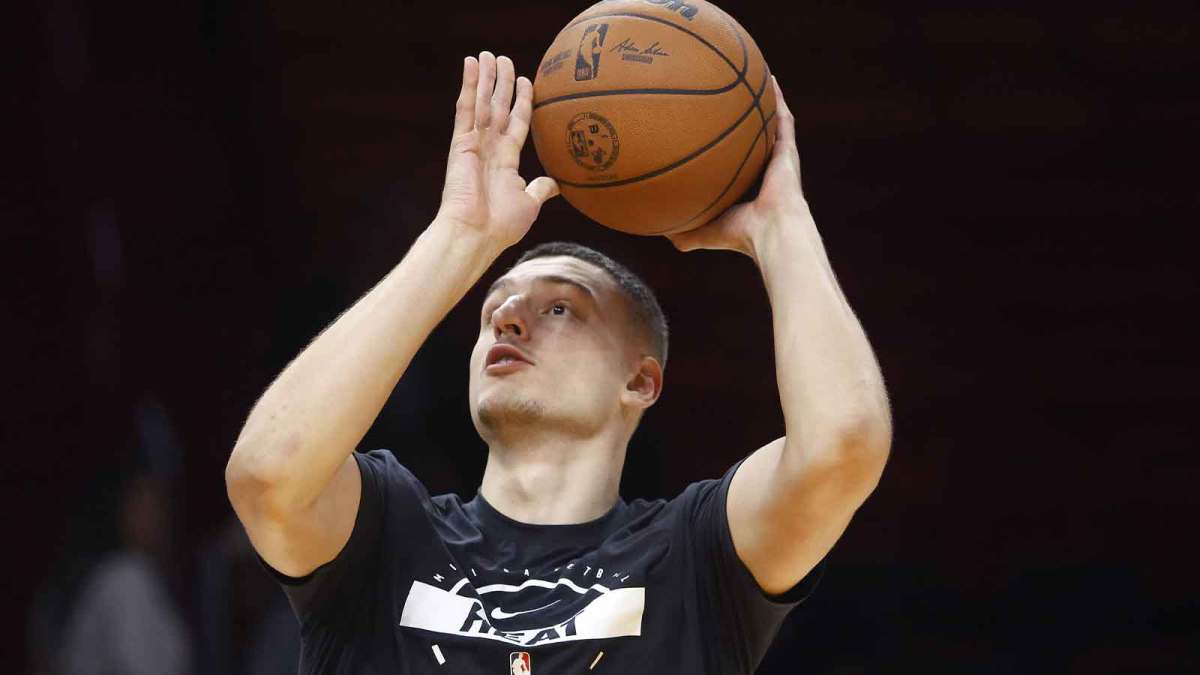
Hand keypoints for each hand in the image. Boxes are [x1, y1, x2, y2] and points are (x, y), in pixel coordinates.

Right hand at [436, 52, 558, 249]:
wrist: (476, 234)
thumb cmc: (502, 225)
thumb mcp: (529, 203)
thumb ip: (540, 189)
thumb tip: (555, 185)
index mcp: (506, 159)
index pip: (516, 122)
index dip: (521, 102)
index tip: (526, 81)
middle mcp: (489, 147)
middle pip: (498, 106)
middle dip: (501, 83)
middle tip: (504, 59)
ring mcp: (474, 143)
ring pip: (482, 101)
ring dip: (486, 77)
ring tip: (489, 54)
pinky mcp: (461, 142)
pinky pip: (466, 107)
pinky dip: (469, 84)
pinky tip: (471, 63)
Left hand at [665, 77, 808, 260]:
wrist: (771, 231)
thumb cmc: (739, 235)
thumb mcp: (702, 231)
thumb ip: (682, 230)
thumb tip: (655, 228)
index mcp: (747, 187)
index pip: (735, 163)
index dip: (724, 148)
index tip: (708, 131)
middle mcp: (764, 170)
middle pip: (751, 138)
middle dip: (741, 120)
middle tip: (724, 97)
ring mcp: (779, 159)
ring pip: (769, 123)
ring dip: (762, 102)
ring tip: (750, 77)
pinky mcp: (789, 150)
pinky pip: (783, 118)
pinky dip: (777, 98)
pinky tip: (768, 78)